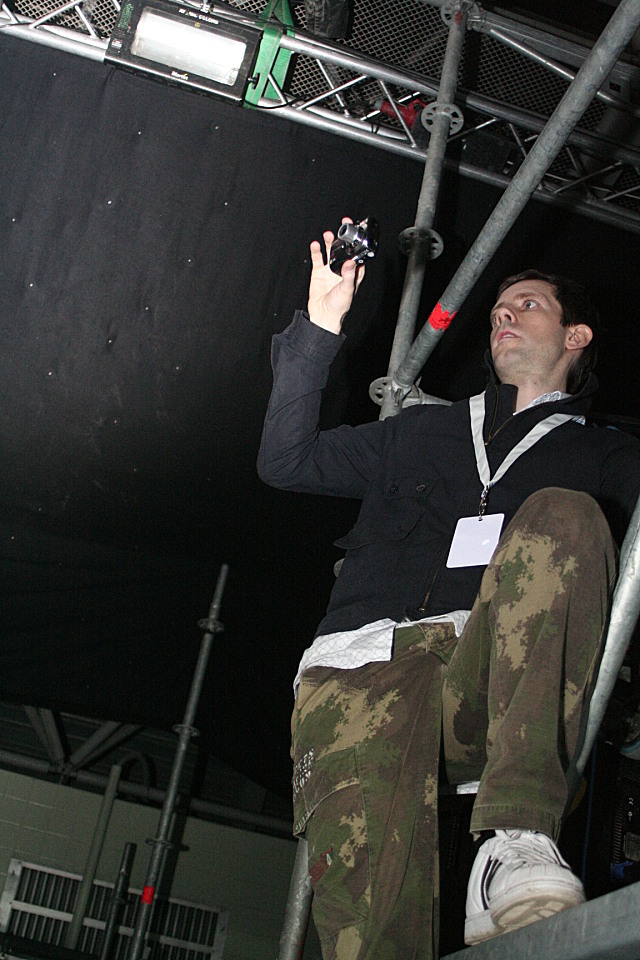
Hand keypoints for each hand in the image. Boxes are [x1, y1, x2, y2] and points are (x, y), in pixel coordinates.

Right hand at [307, 219, 364, 333]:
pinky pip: (317, 259)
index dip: (357, 244)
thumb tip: (351, 261)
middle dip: (343, 238)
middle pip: (343, 250)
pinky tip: (315, 244)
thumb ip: (349, 275)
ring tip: (328, 234)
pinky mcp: (318, 273)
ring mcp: (330, 271)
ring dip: (329, 242)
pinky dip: (316, 251)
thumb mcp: (347, 290)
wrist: (323, 316)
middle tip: (343, 226)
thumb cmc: (339, 307)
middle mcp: (342, 270)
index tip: (356, 233)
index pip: (357, 255)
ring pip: (330, 252)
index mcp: (353, 274)